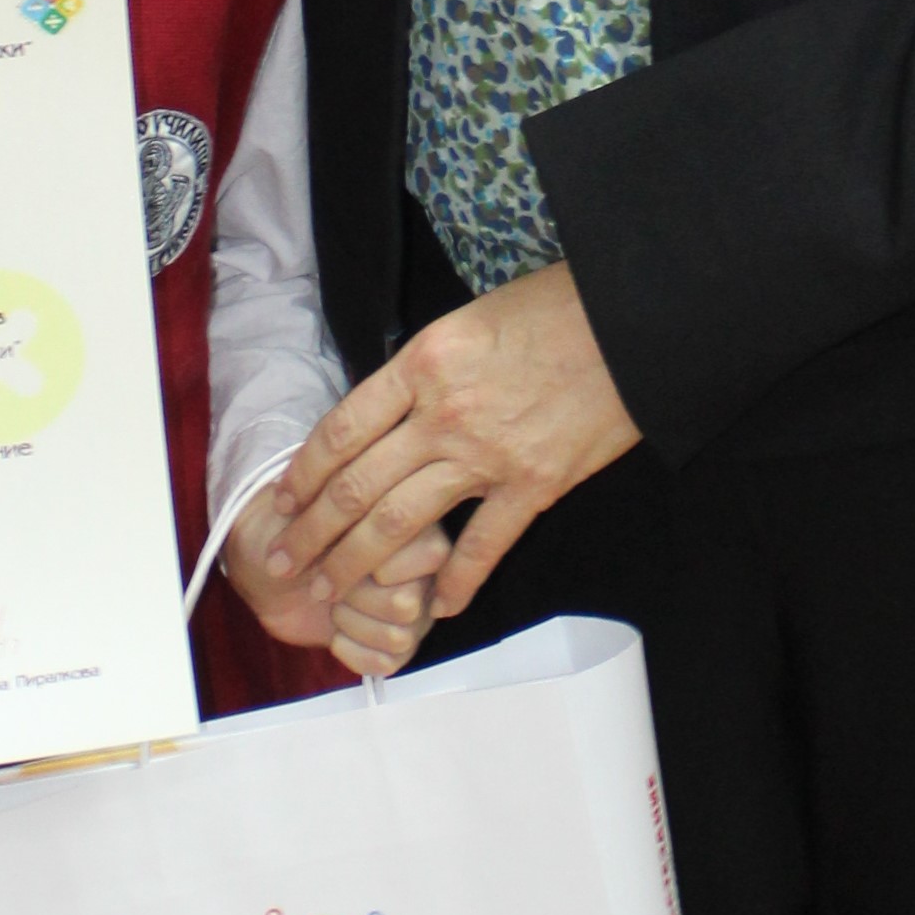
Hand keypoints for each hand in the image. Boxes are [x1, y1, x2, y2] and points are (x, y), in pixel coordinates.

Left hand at [222, 484, 445, 677]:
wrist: (269, 565)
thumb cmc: (291, 531)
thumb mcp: (308, 510)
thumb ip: (341, 520)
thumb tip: (352, 547)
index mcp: (415, 528)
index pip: (425, 558)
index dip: (369, 562)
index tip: (337, 550)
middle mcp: (425, 571)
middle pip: (405, 605)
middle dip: (353, 598)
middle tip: (329, 582)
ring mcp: (416, 611)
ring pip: (398, 637)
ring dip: (350, 623)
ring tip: (332, 604)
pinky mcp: (396, 644)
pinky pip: (388, 663)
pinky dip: (352, 652)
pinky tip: (336, 632)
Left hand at [259, 262, 639, 627]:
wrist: (633, 322)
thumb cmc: (556, 308)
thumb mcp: (469, 320)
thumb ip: (426, 368)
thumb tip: (390, 408)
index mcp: (421, 362)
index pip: (341, 430)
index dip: (303, 474)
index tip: (281, 503)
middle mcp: (441, 414)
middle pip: (356, 486)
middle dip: (311, 533)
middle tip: (281, 565)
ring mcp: (486, 455)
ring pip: (400, 524)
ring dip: (356, 564)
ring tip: (328, 591)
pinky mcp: (534, 485)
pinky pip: (483, 546)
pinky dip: (457, 582)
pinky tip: (437, 607)